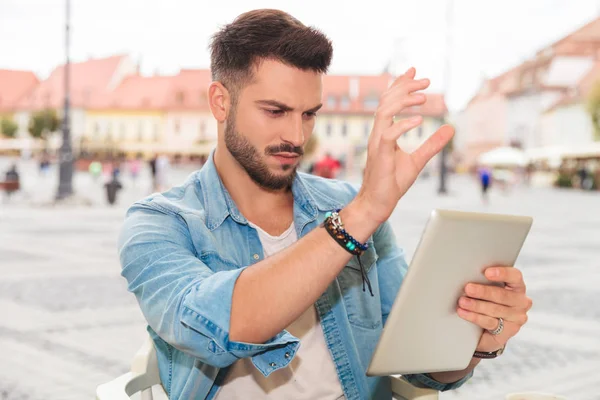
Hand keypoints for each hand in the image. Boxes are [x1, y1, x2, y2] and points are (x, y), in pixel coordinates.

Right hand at [355, 67, 454, 223]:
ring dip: (403, 102)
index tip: (414, 71)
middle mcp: (378, 134)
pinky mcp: (380, 155)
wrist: (379, 203)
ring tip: (424, 98)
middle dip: (404, 87)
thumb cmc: (393, 182)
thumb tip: (450, 128)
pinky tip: (420, 120)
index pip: (389, 102)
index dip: (400, 85)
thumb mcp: (418, 160)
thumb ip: (432, 144)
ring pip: (384, 113)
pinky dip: (404, 125)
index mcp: (384, 132)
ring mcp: (377, 143)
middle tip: (426, 81)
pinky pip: (389, 134)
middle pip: (386, 101)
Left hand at [457, 266, 532, 352]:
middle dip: (483, 292)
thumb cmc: (488, 300)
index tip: (487, 272)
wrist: (488, 328)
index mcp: (518, 286)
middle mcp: (521, 302)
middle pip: (502, 295)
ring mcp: (517, 318)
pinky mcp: (509, 330)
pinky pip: (490, 322)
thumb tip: (468, 274)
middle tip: (468, 288)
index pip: (515, 276)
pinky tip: (464, 313)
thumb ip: (485, 281)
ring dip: (476, 305)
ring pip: (495, 309)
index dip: (502, 273)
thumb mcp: (489, 289)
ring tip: (462, 302)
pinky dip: (474, 317)